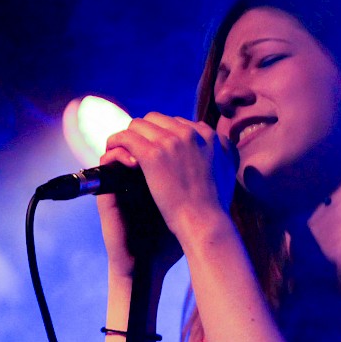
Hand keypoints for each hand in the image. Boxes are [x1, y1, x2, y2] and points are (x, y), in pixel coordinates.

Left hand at [103, 112, 237, 256]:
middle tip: (136, 148)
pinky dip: (116, 141)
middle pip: (158, 120)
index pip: (179, 122)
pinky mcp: (153, 154)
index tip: (157, 148)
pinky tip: (112, 150)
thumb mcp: (228, 170)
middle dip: (146, 133)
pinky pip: (127, 137)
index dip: (165, 135)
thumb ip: (223, 152)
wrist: (205, 221)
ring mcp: (171, 142)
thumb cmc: (215, 206)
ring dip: (129, 135)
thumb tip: (218, 144)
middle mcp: (191, 132)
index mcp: (209, 135)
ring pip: (139, 125)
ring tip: (121, 149)